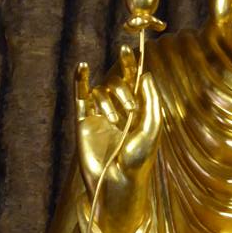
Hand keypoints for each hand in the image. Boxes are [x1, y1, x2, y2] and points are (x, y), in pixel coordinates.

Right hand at [75, 45, 160, 232]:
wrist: (117, 183)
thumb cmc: (140, 160)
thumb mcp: (152, 128)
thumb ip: (151, 101)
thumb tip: (146, 73)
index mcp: (139, 112)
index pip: (134, 81)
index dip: (131, 64)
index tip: (128, 48)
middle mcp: (119, 111)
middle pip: (118, 85)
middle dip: (123, 92)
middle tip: (127, 112)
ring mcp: (101, 116)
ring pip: (101, 92)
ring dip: (108, 102)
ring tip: (115, 123)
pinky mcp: (84, 123)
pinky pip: (80, 97)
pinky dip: (80, 81)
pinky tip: (81, 66)